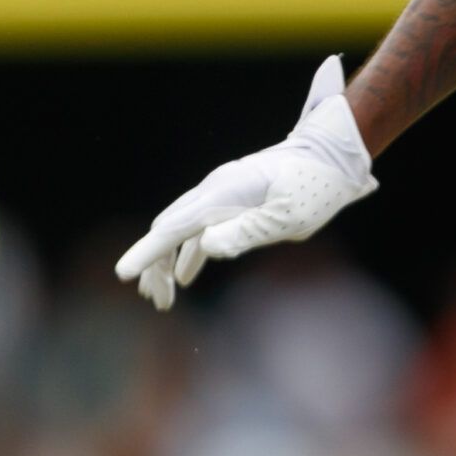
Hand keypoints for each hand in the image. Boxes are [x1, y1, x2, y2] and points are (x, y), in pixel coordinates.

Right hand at [114, 55, 378, 309]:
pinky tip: (185, 275)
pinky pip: (199, 227)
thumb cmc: (317, 186)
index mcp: (225, 193)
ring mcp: (222, 191)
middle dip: (153, 265)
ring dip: (167, 262)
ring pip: (180, 228)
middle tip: (156, 301)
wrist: (334, 153)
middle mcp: (216, 189)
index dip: (146, 253)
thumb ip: (248, 232)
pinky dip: (188, 252)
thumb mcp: (289, 216)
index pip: (175, 227)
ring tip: (163, 298)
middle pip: (169, 229)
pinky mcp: (232, 198)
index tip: (121, 275)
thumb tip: (205, 247)